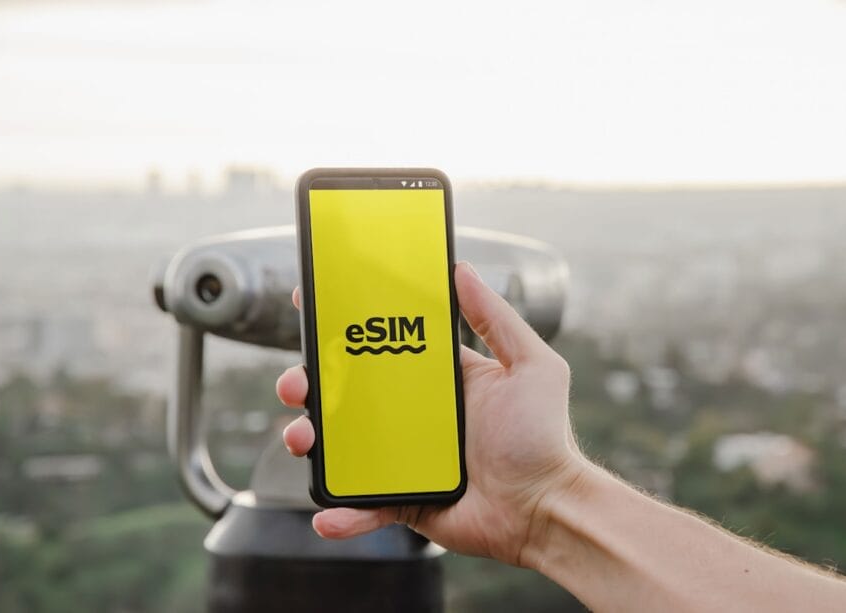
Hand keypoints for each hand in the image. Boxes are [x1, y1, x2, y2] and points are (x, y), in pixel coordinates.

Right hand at [276, 261, 587, 566]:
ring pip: (340, 446)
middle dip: (310, 384)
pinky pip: (362, 505)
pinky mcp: (403, 500)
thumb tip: (461, 270)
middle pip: (346, 393)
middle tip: (297, 382)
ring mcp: (403, 459)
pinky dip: (340, 512)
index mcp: (437, 380)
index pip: (381, 346)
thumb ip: (496, 318)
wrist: (547, 509)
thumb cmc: (545, 436)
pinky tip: (327, 513)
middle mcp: (413, 415)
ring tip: (301, 438)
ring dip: (308, 440)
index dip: (343, 329)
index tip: (311, 308)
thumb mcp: (531, 365)